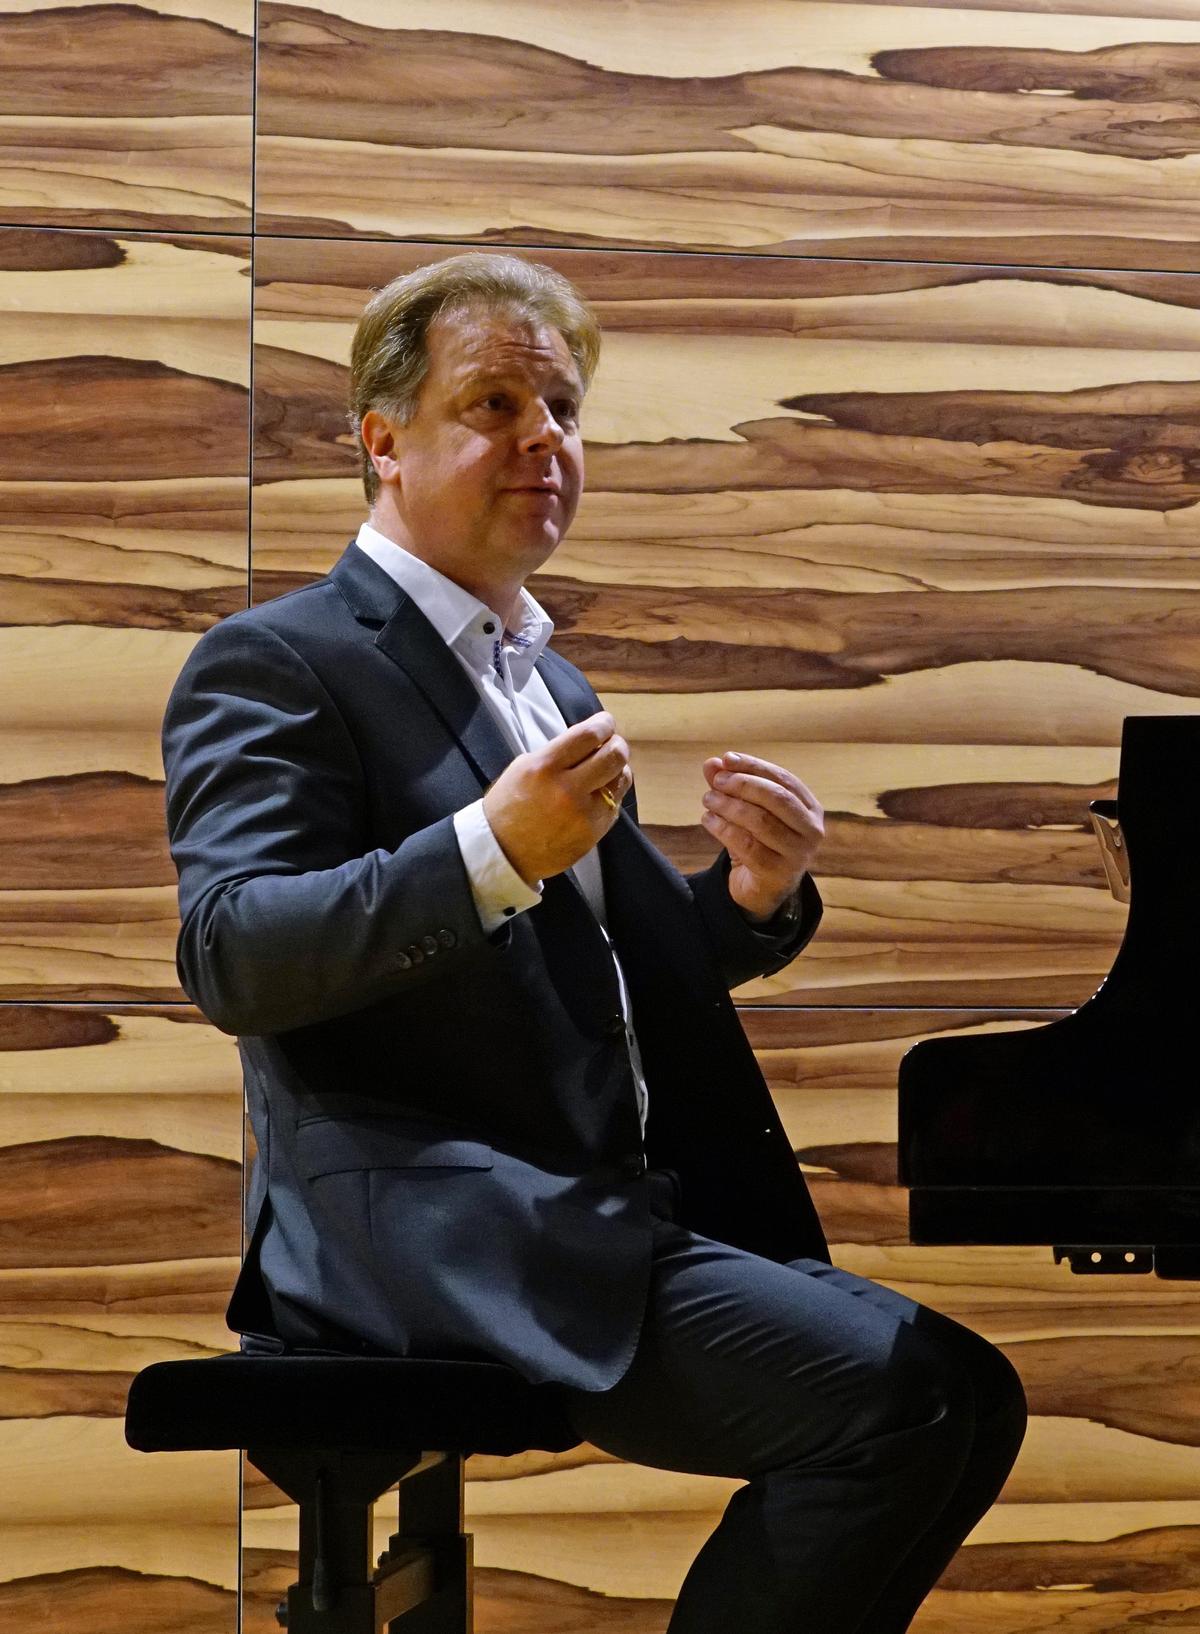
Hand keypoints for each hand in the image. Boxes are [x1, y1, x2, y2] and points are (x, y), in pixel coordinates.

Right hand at [483, 711, 631, 885]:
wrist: (503, 851)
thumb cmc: (509, 805)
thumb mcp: (523, 767)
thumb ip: (558, 753)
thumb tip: (591, 740)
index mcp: (544, 767)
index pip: (588, 735)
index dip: (604, 724)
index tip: (605, 723)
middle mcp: (567, 789)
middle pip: (614, 755)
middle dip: (617, 744)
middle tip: (611, 743)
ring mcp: (584, 813)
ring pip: (621, 779)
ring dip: (618, 768)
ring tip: (607, 768)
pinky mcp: (594, 832)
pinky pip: (615, 803)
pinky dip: (612, 792)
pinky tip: (600, 791)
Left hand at [700, 751, 822, 919]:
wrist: (762, 889)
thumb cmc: (758, 842)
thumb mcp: (746, 811)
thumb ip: (732, 786)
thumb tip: (712, 763)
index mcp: (810, 807)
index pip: (784, 778)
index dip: (754, 766)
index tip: (727, 759)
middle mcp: (812, 829)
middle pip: (777, 797)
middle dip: (743, 784)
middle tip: (716, 782)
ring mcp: (799, 853)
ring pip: (761, 821)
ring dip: (729, 806)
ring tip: (708, 799)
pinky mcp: (779, 873)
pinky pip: (747, 845)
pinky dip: (724, 829)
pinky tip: (709, 820)